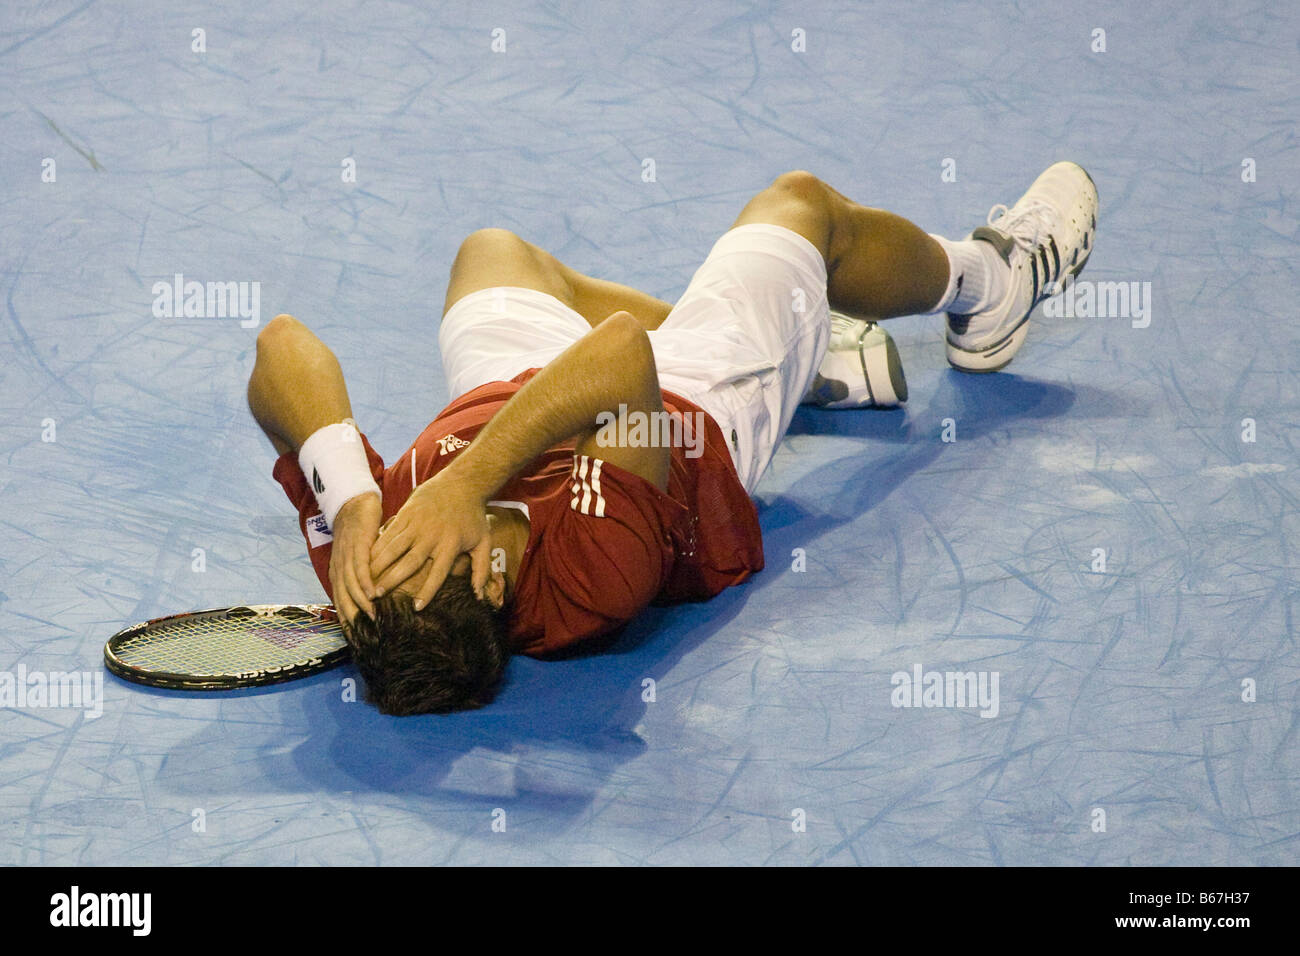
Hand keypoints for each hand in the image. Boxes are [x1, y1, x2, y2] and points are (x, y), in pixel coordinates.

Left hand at [328, 492, 380, 625]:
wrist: (353, 501)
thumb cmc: (359, 531)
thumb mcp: (360, 557)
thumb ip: (364, 574)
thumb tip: (375, 593)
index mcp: (338, 572)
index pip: (340, 602)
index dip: (347, 620)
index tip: (357, 636)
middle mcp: (338, 567)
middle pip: (342, 599)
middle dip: (352, 618)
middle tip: (365, 634)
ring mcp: (346, 556)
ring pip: (350, 586)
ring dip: (361, 604)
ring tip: (373, 618)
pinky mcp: (357, 545)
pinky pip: (359, 569)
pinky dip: (364, 584)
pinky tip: (372, 594)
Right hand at [368, 470, 491, 609]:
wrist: (462, 483)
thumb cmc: (472, 516)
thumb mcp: (483, 542)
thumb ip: (481, 570)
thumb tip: (479, 596)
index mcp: (450, 546)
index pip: (438, 574)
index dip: (427, 592)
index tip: (415, 608)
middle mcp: (431, 536)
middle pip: (409, 562)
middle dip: (392, 580)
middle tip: (376, 597)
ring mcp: (417, 524)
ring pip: (393, 547)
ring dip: (378, 565)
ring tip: (366, 581)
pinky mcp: (406, 514)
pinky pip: (388, 533)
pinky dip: (376, 546)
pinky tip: (366, 559)